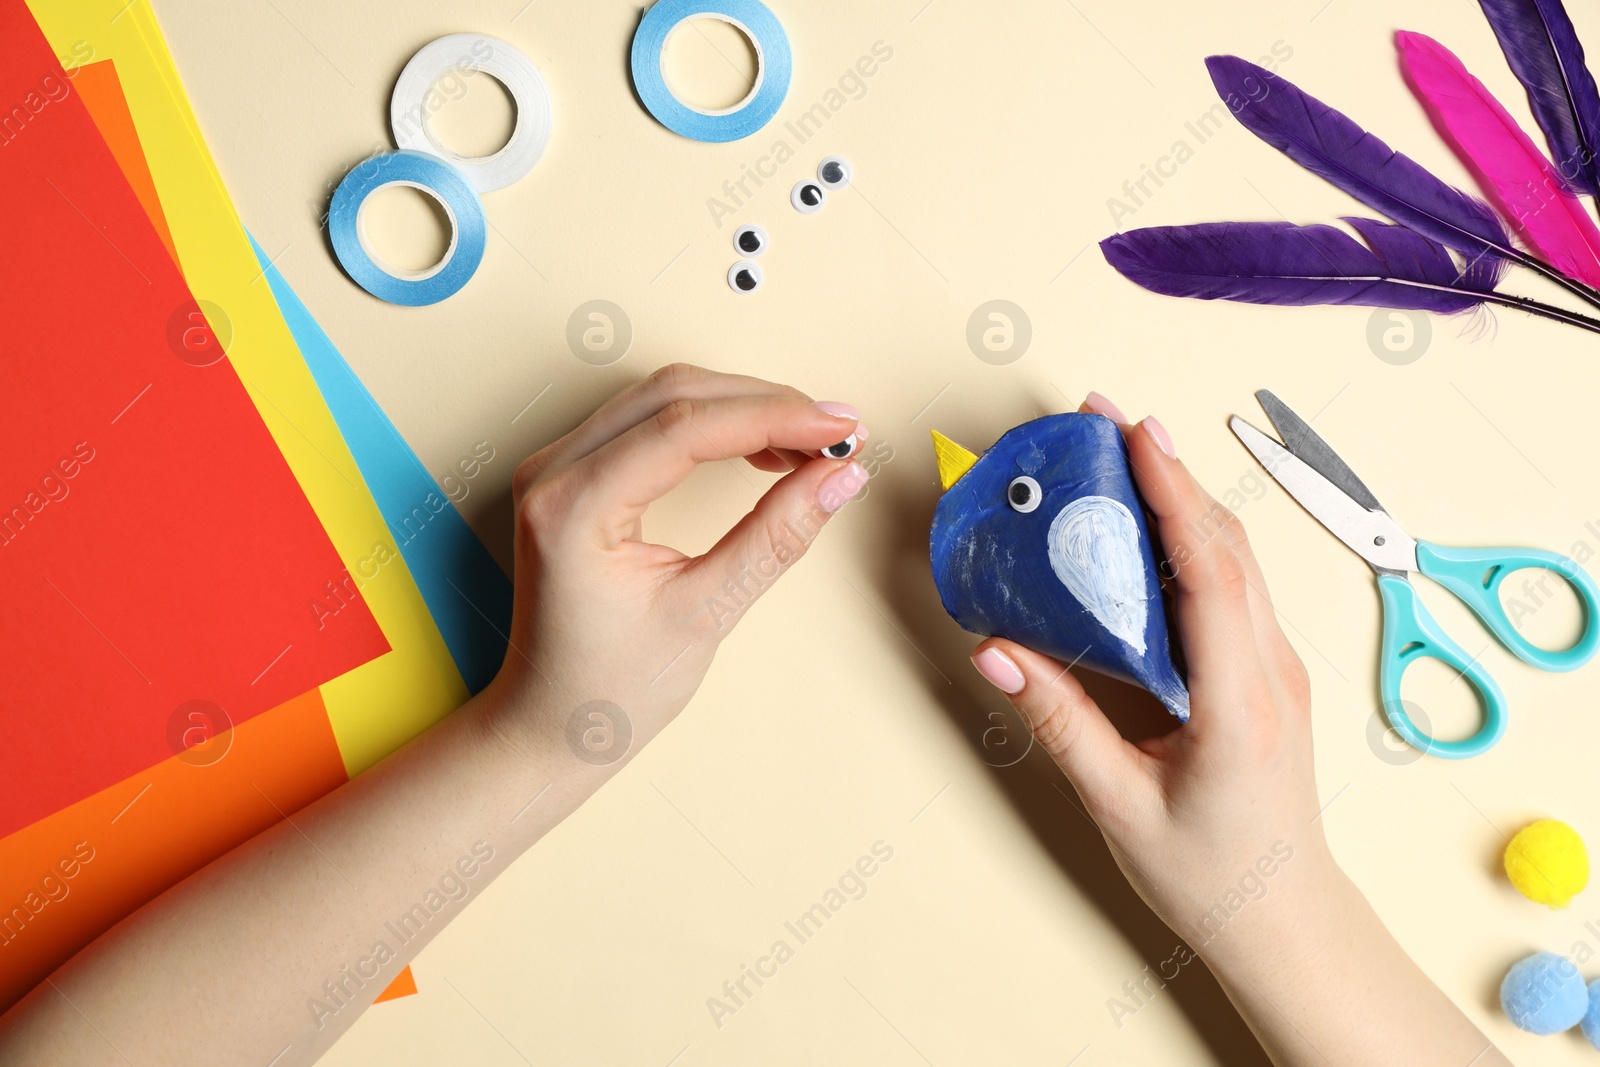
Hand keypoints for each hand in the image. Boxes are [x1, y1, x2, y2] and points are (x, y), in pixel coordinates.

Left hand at [482, 363, 870, 765]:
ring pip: (664, 398)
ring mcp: (556, 468)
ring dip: (744, 408)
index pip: (685, 429)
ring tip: (812, 445)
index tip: (842, 429)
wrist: (546, 726)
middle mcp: (552, 473)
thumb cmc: (609, 690)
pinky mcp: (573, 474)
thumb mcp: (704, 616)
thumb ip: (775, 538)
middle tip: (839, 434)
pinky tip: (764, 450)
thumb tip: (840, 478)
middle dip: (767, 404)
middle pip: (674, 395)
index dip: (775, 416)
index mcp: (572, 509)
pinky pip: (649, 421)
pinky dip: (713, 425)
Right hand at [969, 394, 1337, 952]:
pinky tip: (1149, 526)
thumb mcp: (1118, 804)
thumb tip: (995, 651)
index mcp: (1239, 702)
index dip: (1172, 493)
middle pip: (1227, 543)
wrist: (1284, 921)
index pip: (1210, 570)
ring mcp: (1276, 669)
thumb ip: (1058, 721)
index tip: (1134, 432)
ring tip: (1121, 453)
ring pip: (1235, 559)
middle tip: (1104, 420)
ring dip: (1182, 498)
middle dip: (1168, 470)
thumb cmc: (1210, 876)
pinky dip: (1192, 540)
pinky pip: (1233, 587)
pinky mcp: (1266, 674)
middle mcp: (1270, 671)